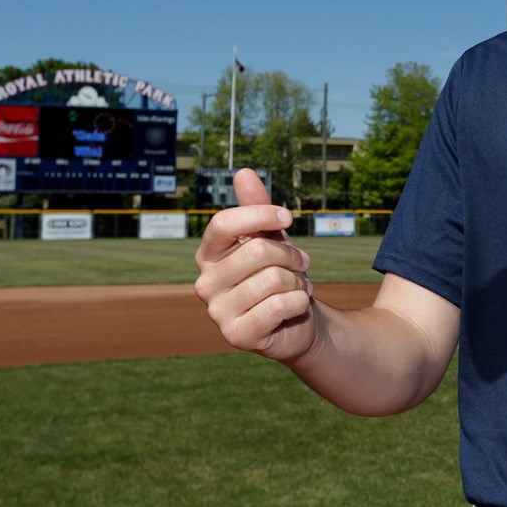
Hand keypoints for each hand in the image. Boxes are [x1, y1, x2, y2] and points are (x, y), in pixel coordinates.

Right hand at [194, 169, 317, 362]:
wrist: (297, 319)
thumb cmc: (280, 272)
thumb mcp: (271, 236)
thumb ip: (257, 207)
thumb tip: (244, 172)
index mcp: (209, 255)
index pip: (222, 224)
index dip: (259, 215)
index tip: (288, 217)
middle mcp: (205, 282)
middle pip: (258, 251)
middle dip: (292, 256)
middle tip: (301, 265)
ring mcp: (217, 311)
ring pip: (274, 279)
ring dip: (298, 281)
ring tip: (296, 288)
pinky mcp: (237, 335)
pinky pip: (280, 304)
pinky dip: (300, 302)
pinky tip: (295, 307)